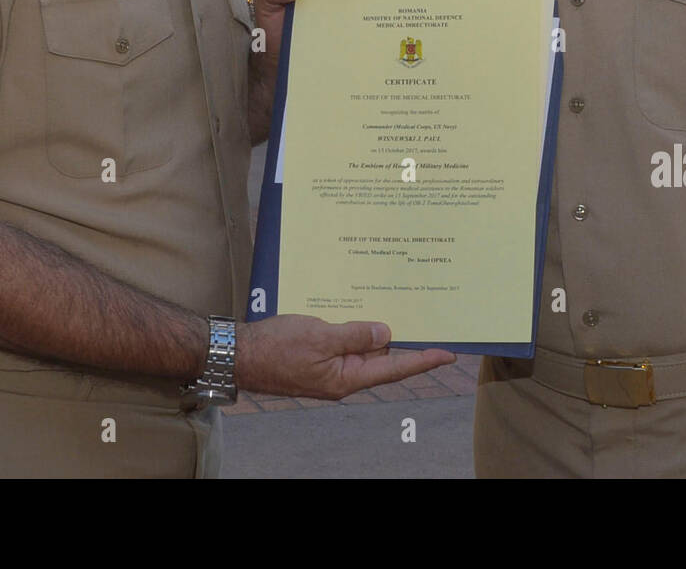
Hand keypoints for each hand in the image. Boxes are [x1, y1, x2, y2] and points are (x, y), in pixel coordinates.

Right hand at [236, 314, 455, 399]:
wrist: (238, 353)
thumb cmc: (275, 346)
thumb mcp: (319, 336)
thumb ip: (355, 335)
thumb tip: (386, 335)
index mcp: (345, 378)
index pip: (393, 369)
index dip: (422, 360)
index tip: (447, 353)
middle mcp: (341, 376)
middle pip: (381, 357)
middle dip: (402, 338)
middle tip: (428, 320)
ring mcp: (329, 366)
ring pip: (362, 346)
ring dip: (375, 329)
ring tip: (399, 307)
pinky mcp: (317, 354)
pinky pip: (344, 340)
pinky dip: (355, 326)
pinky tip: (360, 307)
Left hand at [255, 0, 361, 64]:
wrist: (276, 62)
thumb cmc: (274, 27)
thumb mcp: (267, 1)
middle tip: (366, 3)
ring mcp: (348, 17)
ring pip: (371, 8)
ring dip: (373, 14)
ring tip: (369, 25)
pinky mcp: (352, 38)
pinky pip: (367, 34)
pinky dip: (369, 37)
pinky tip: (364, 44)